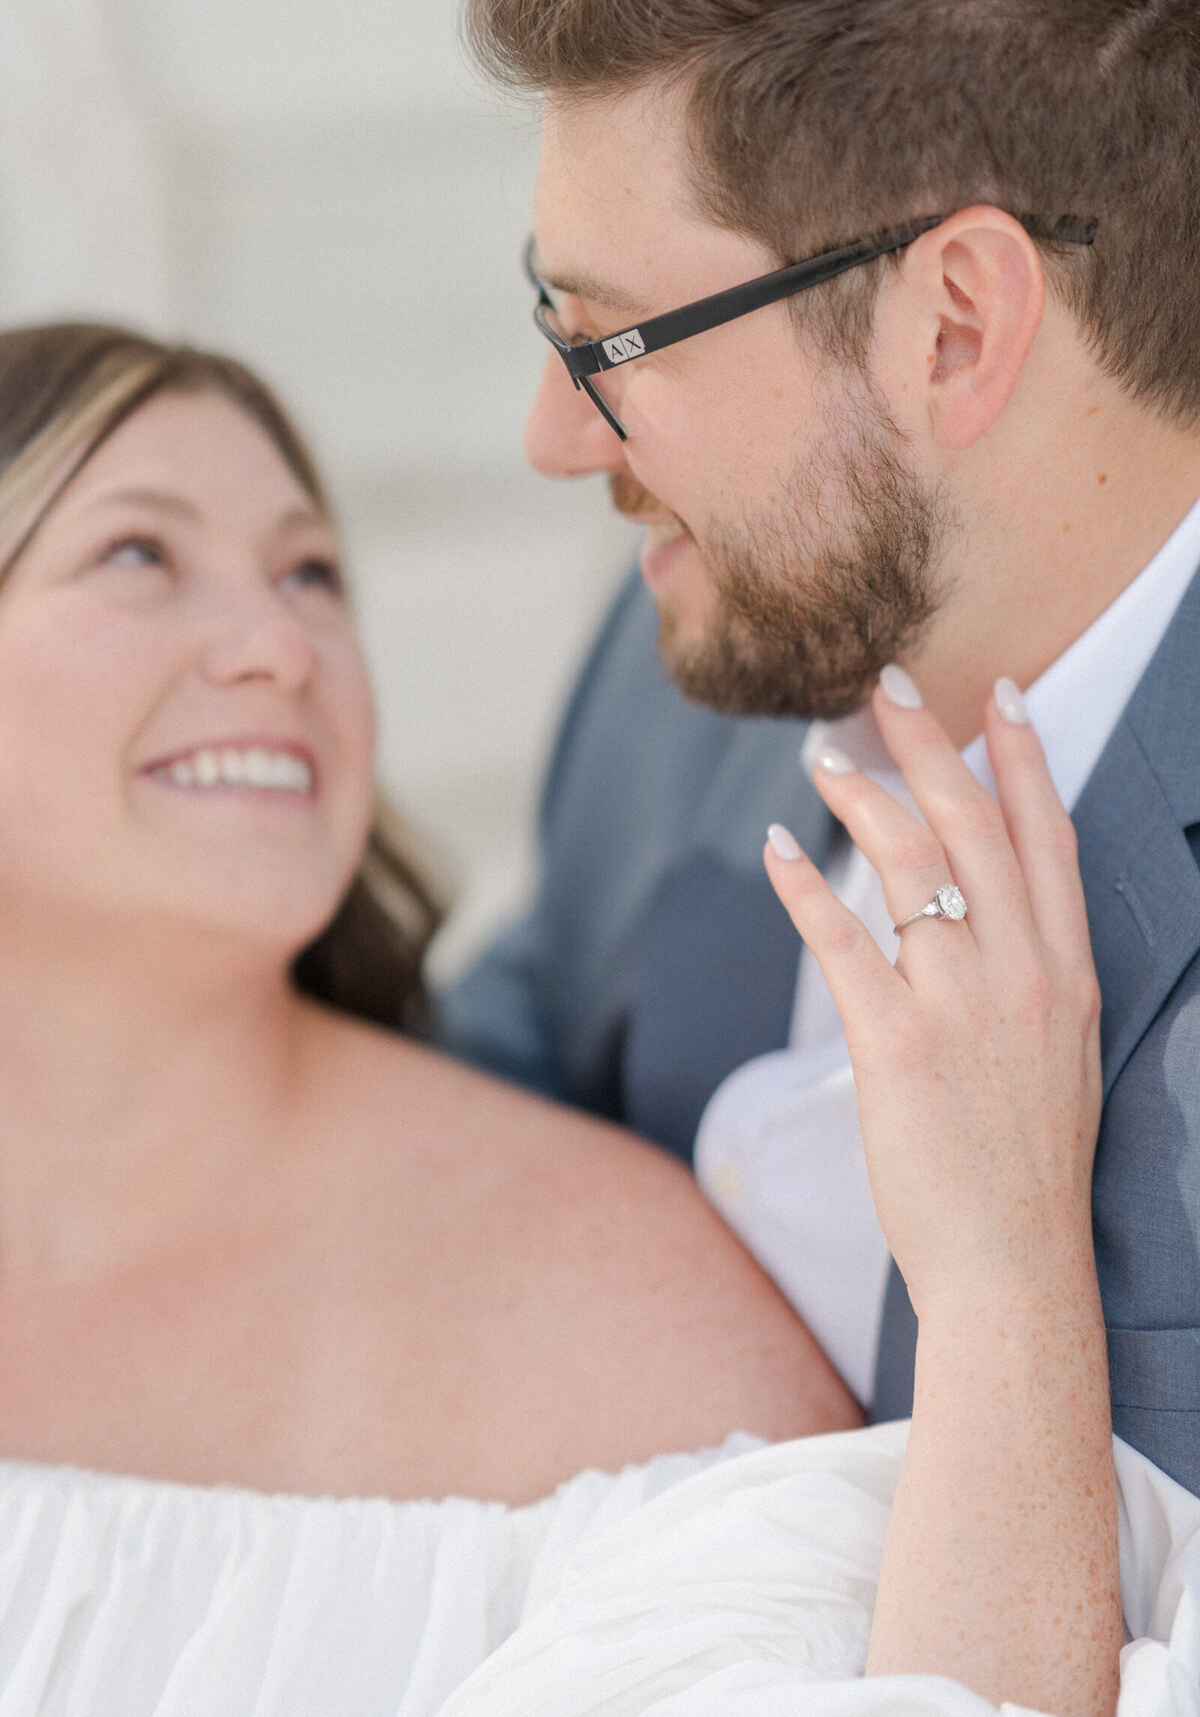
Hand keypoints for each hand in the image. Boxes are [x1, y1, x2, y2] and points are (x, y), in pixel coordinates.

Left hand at [766, 670, 1119, 1716]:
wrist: (1013, 1265)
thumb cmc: (1026, 1165)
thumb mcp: (1057, 1055)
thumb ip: (1027, 977)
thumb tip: (979, 916)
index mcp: (1067, 974)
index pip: (1047, 841)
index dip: (1022, 760)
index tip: (996, 695)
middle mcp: (1021, 974)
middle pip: (972, 828)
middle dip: (930, 744)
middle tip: (888, 682)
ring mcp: (961, 1005)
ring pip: (908, 866)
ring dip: (860, 797)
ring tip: (823, 755)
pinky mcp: (896, 1045)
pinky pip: (844, 941)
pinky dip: (806, 887)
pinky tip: (781, 847)